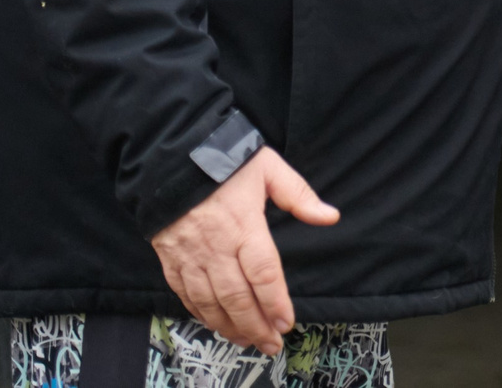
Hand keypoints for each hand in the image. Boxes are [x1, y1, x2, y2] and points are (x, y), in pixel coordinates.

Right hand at [149, 147, 339, 353]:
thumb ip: (299, 195)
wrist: (170, 158)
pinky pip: (185, 295)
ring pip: (210, 302)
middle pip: (237, 296)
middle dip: (256, 325)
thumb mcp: (269, 168)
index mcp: (243, 225)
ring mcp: (190, 256)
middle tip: (272, 344)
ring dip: (230, 326)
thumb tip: (330, 216)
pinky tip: (217, 324)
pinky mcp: (170, 259)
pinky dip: (201, 314)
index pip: (263, 273)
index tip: (287, 322)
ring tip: (249, 341)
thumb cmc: (225, 161)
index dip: (275, 302)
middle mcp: (215, 246)